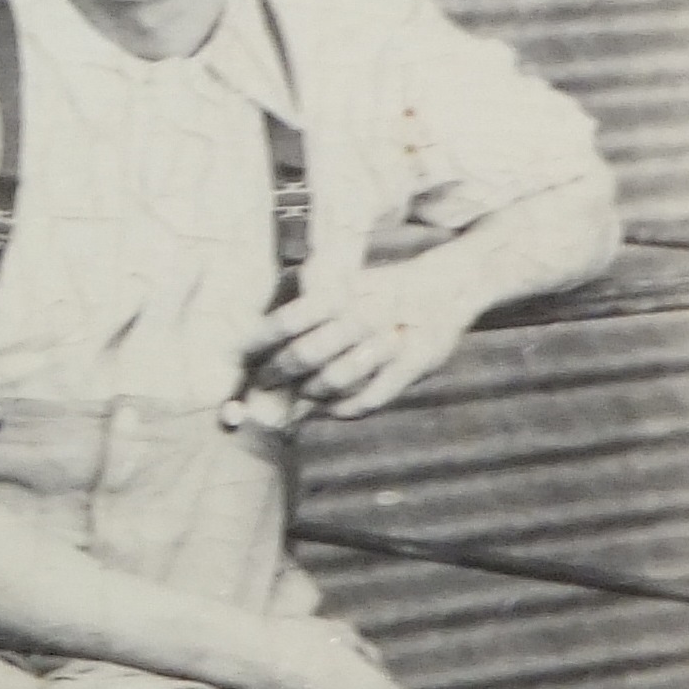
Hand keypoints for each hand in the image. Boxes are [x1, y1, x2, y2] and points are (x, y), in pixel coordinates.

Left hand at [245, 262, 473, 421]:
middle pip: (311, 351)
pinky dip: (345, 408)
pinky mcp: (416, 364)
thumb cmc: (385, 287)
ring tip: (297, 395)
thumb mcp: (350, 279)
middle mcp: (369, 312)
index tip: (239, 352)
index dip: (262, 337)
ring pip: (338, 379)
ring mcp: (394, 340)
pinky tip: (329, 408)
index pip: (294, 315)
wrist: (449, 285)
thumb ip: (312, 297)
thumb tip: (265, 329)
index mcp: (349, 289)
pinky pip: (371, 398)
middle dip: (279, 372)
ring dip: (310, 392)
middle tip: (262, 382)